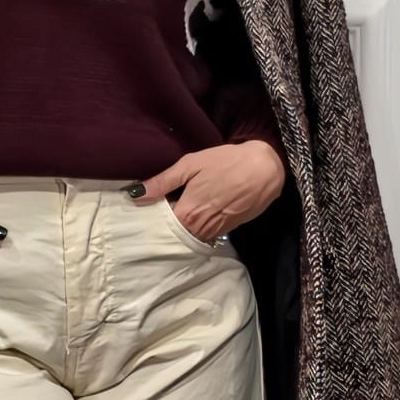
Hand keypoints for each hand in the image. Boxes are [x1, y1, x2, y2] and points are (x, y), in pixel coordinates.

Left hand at [130, 140, 286, 240]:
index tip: (139, 214)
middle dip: (163, 227)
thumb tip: (135, 194)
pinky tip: (196, 214)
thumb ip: (162, 182)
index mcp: (187, 213)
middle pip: (173, 235)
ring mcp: (216, 232)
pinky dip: (197, 228)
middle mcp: (200, 228)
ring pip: (190, 237)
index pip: (159, 226)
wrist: (264, 168)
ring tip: (174, 214)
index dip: (149, 220)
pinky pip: (205, 234)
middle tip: (154, 216)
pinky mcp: (228, 230)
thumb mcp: (190, 165)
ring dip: (180, 230)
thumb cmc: (226, 162)